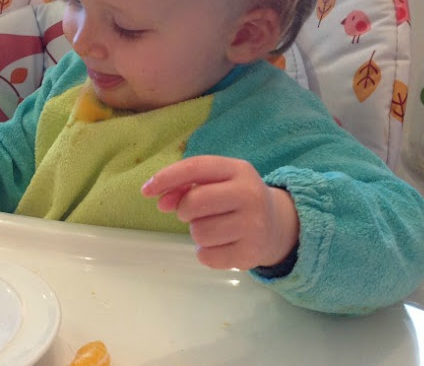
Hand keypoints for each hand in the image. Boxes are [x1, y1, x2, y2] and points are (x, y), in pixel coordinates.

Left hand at [141, 156, 298, 269]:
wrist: (277, 224)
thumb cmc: (235, 198)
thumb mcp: (217, 182)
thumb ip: (186, 185)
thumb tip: (161, 200)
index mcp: (238, 170)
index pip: (195, 167)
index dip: (166, 178)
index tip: (146, 190)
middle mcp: (250, 194)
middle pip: (194, 202)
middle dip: (184, 210)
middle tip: (194, 213)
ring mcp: (254, 226)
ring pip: (199, 232)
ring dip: (197, 232)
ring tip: (214, 227)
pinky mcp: (251, 254)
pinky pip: (207, 256)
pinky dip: (205, 253)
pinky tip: (221, 244)